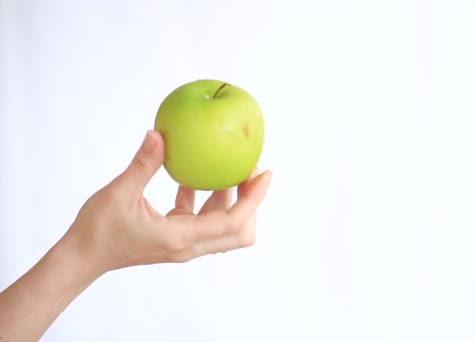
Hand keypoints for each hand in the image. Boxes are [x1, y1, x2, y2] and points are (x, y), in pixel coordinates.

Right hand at [63, 130, 271, 274]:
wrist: (82, 257)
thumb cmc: (98, 229)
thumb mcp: (119, 193)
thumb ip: (142, 164)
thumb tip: (158, 134)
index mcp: (181, 237)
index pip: (233, 222)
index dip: (254, 198)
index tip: (266, 173)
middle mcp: (188, 245)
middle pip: (238, 232)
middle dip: (250, 202)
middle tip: (250, 171)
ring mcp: (183, 244)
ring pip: (222, 227)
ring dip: (230, 200)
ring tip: (228, 169)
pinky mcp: (174, 238)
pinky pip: (201, 220)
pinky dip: (206, 200)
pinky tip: (194, 178)